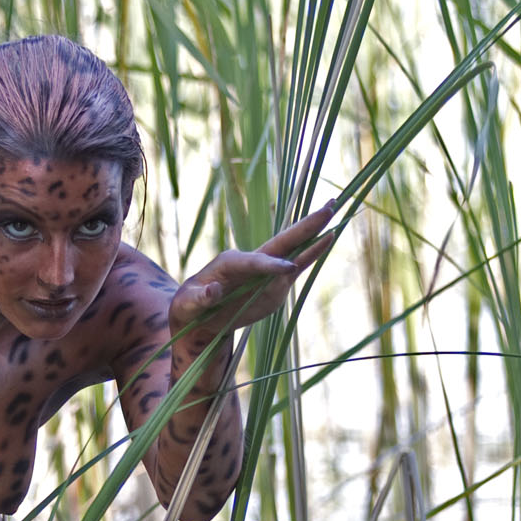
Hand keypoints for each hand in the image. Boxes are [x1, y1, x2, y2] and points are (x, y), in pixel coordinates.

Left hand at [168, 203, 338, 342]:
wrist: (200, 315)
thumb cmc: (189, 307)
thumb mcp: (187, 305)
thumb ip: (199, 298)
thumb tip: (213, 291)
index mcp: (230, 263)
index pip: (255, 263)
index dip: (270, 266)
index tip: (288, 270)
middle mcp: (252, 260)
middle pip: (281, 242)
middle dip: (304, 226)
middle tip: (328, 205)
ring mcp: (266, 271)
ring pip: (294, 250)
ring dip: (314, 231)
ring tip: (333, 209)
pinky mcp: (276, 282)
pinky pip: (299, 266)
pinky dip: (314, 253)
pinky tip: (329, 238)